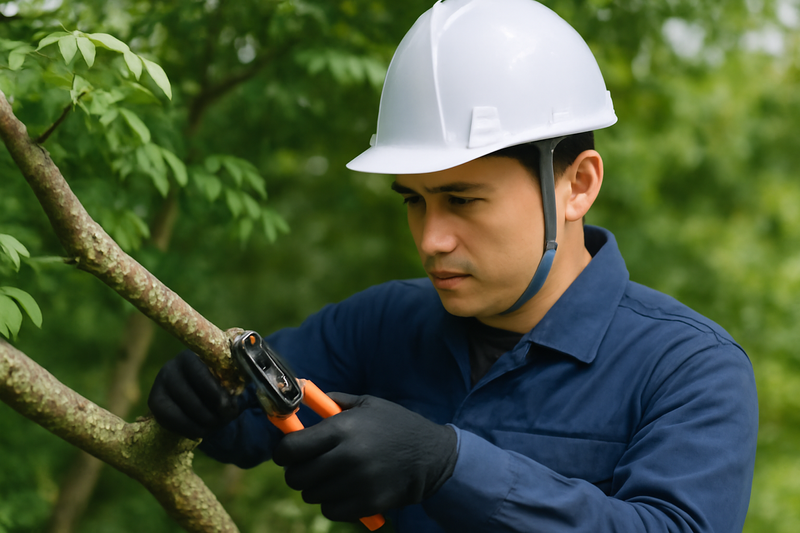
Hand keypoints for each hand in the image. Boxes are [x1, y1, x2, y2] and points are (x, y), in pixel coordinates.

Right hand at [147, 349, 239, 438]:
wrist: (199, 391)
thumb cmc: (217, 381)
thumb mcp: (227, 378)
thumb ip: (231, 385)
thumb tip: (231, 403)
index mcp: (191, 356)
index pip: (199, 373)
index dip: (214, 392)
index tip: (228, 406)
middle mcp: (170, 367)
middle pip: (187, 395)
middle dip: (209, 413)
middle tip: (225, 420)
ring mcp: (159, 385)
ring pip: (177, 411)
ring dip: (199, 424)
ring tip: (215, 426)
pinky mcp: (154, 402)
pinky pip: (169, 421)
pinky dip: (188, 429)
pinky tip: (201, 431)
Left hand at [272, 393, 457, 521]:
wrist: (432, 457)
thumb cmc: (396, 426)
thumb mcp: (368, 404)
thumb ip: (334, 403)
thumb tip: (303, 398)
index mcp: (343, 429)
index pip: (291, 448)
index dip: (282, 452)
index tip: (286, 453)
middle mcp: (347, 457)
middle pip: (296, 476)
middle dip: (296, 472)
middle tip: (307, 466)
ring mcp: (358, 483)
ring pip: (311, 495)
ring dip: (315, 487)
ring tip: (331, 477)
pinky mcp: (367, 504)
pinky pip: (330, 510)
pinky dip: (332, 503)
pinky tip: (344, 490)